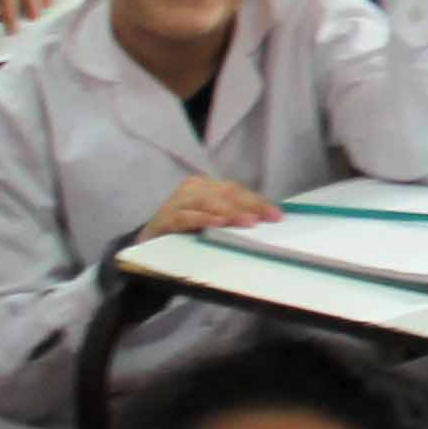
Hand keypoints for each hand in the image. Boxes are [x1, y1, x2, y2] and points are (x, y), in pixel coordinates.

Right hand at [140, 172, 285, 240]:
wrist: (150, 242)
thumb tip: (265, 219)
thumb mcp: (212, 220)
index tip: (277, 215)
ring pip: (208, 201)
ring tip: (248, 222)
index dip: (258, 202)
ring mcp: (178, 201)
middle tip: (267, 219)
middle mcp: (193, 188)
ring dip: (229, 212)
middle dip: (250, 206)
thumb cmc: (186, 231)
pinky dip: (203, 220)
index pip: (236, 190)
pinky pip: (187, 217)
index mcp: (207, 186)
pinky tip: (217, 224)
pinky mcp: (165, 218)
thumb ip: (233, 216)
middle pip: (226, 193)